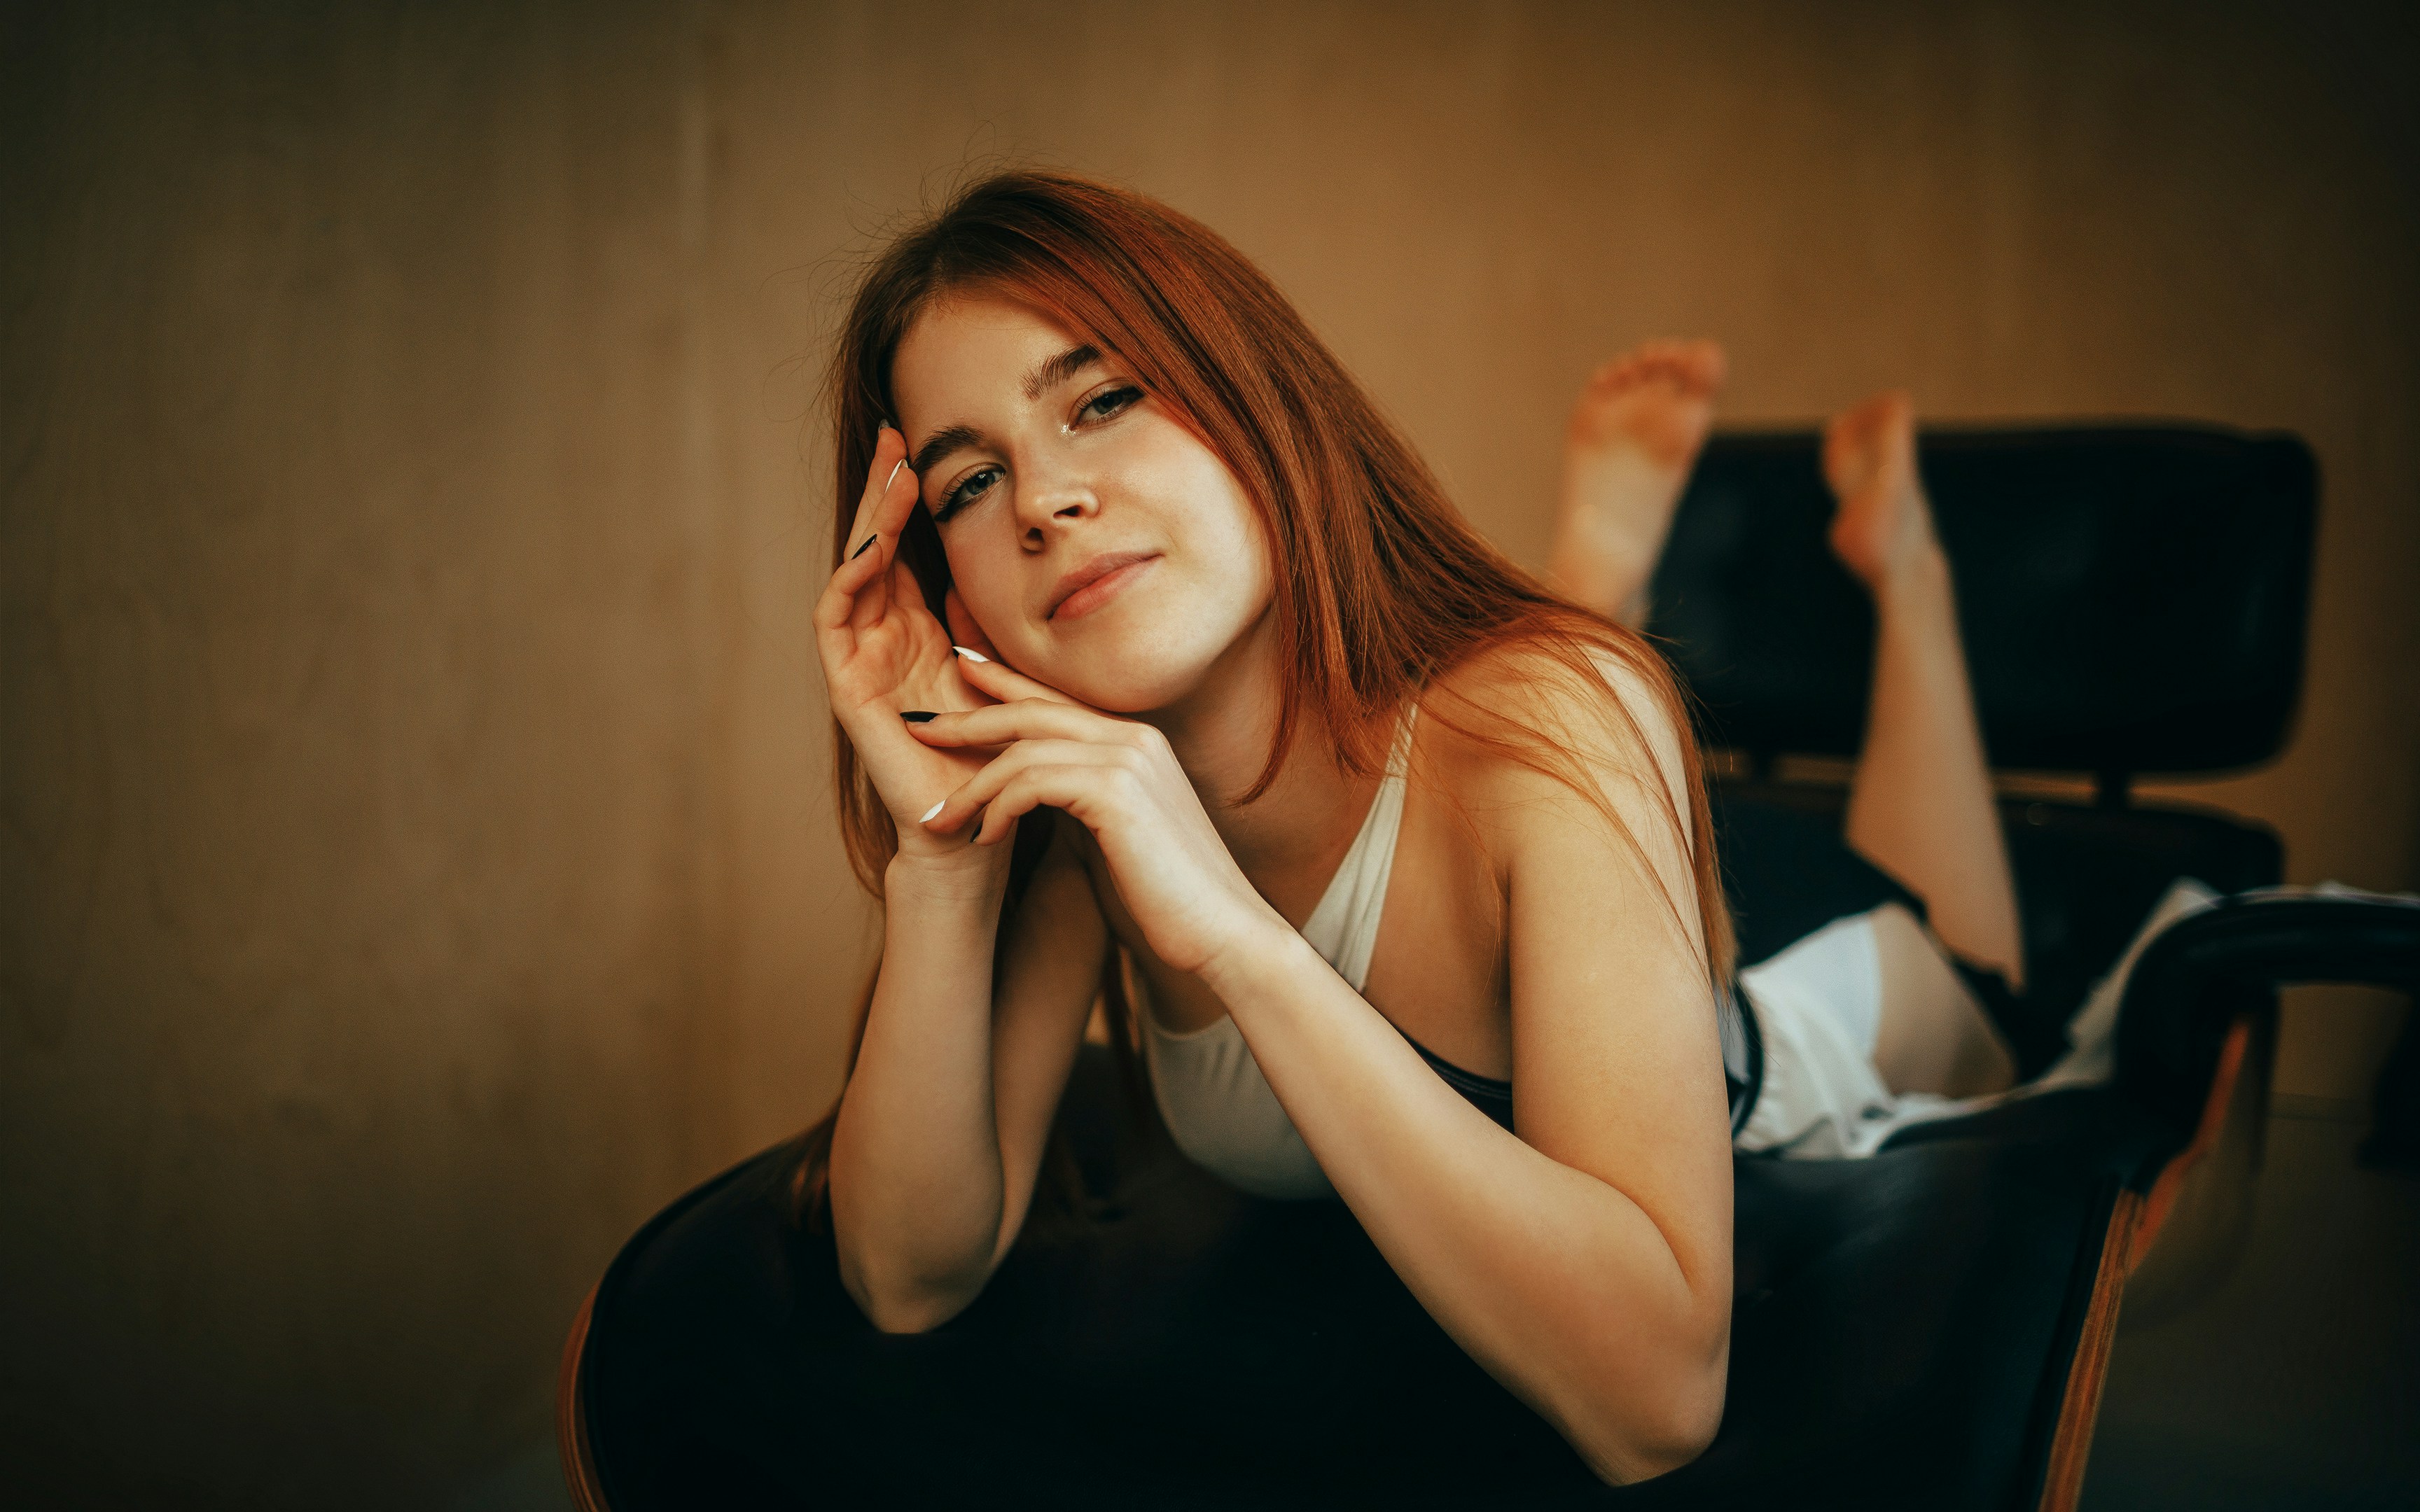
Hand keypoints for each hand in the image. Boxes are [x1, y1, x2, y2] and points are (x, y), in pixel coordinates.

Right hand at [814, 426, 1000, 857]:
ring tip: (895, 474)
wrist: (978, 825)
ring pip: (856, 571)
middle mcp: (885, 637)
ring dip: (873, 522)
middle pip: (877, 546)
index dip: (912, 499)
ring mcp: (862, 659)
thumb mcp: (1006, 667)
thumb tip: (993, 561)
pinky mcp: (847, 686)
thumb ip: (989, 618)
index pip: (909, 547)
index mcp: (920, 629)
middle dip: (886, 491)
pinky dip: (852, 579)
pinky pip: (836, 619)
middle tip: (897, 434)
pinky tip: (874, 546)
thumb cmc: (1000, 755)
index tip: (926, 445)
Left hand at [907, 656, 1283, 976]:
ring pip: (1021, 748)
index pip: (1056, 699)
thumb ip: (1084, 802)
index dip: (1003, 681)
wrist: (1224, 930)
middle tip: (915, 727)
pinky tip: (984, 838)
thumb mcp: (1119, 834)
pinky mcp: (1115, 792)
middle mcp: (1134, 737)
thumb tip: (1035, 798)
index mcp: (1137, 741)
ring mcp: (1127, 759)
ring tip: (937, 819)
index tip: (958, 673)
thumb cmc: (1170, 896)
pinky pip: (1030, 782)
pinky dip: (997, 807)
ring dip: (970, 785)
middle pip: (1029, 710)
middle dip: (965, 717)